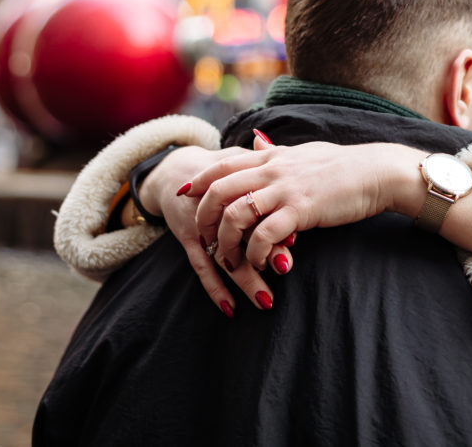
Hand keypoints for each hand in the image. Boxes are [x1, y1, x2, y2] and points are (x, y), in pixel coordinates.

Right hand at [139, 144, 292, 315]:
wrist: (176, 171)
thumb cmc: (221, 169)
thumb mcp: (241, 162)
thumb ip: (265, 167)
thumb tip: (295, 186)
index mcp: (237, 186)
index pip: (257, 205)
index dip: (275, 220)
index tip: (293, 238)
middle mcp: (219, 207)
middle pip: (243, 231)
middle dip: (265, 251)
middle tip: (285, 269)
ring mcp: (202, 225)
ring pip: (225, 255)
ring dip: (245, 279)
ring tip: (266, 300)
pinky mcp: (188, 239)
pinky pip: (201, 267)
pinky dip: (216, 288)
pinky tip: (231, 308)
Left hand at [190, 140, 419, 273]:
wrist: (374, 172)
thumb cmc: (341, 165)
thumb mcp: (302, 151)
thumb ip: (274, 150)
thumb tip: (256, 140)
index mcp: (270, 156)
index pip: (221, 164)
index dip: (198, 180)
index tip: (185, 195)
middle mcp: (272, 169)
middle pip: (219, 191)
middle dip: (204, 218)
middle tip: (205, 239)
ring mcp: (285, 189)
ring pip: (236, 215)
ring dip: (227, 243)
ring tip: (231, 261)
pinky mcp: (301, 210)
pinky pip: (265, 234)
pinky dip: (255, 253)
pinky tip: (260, 264)